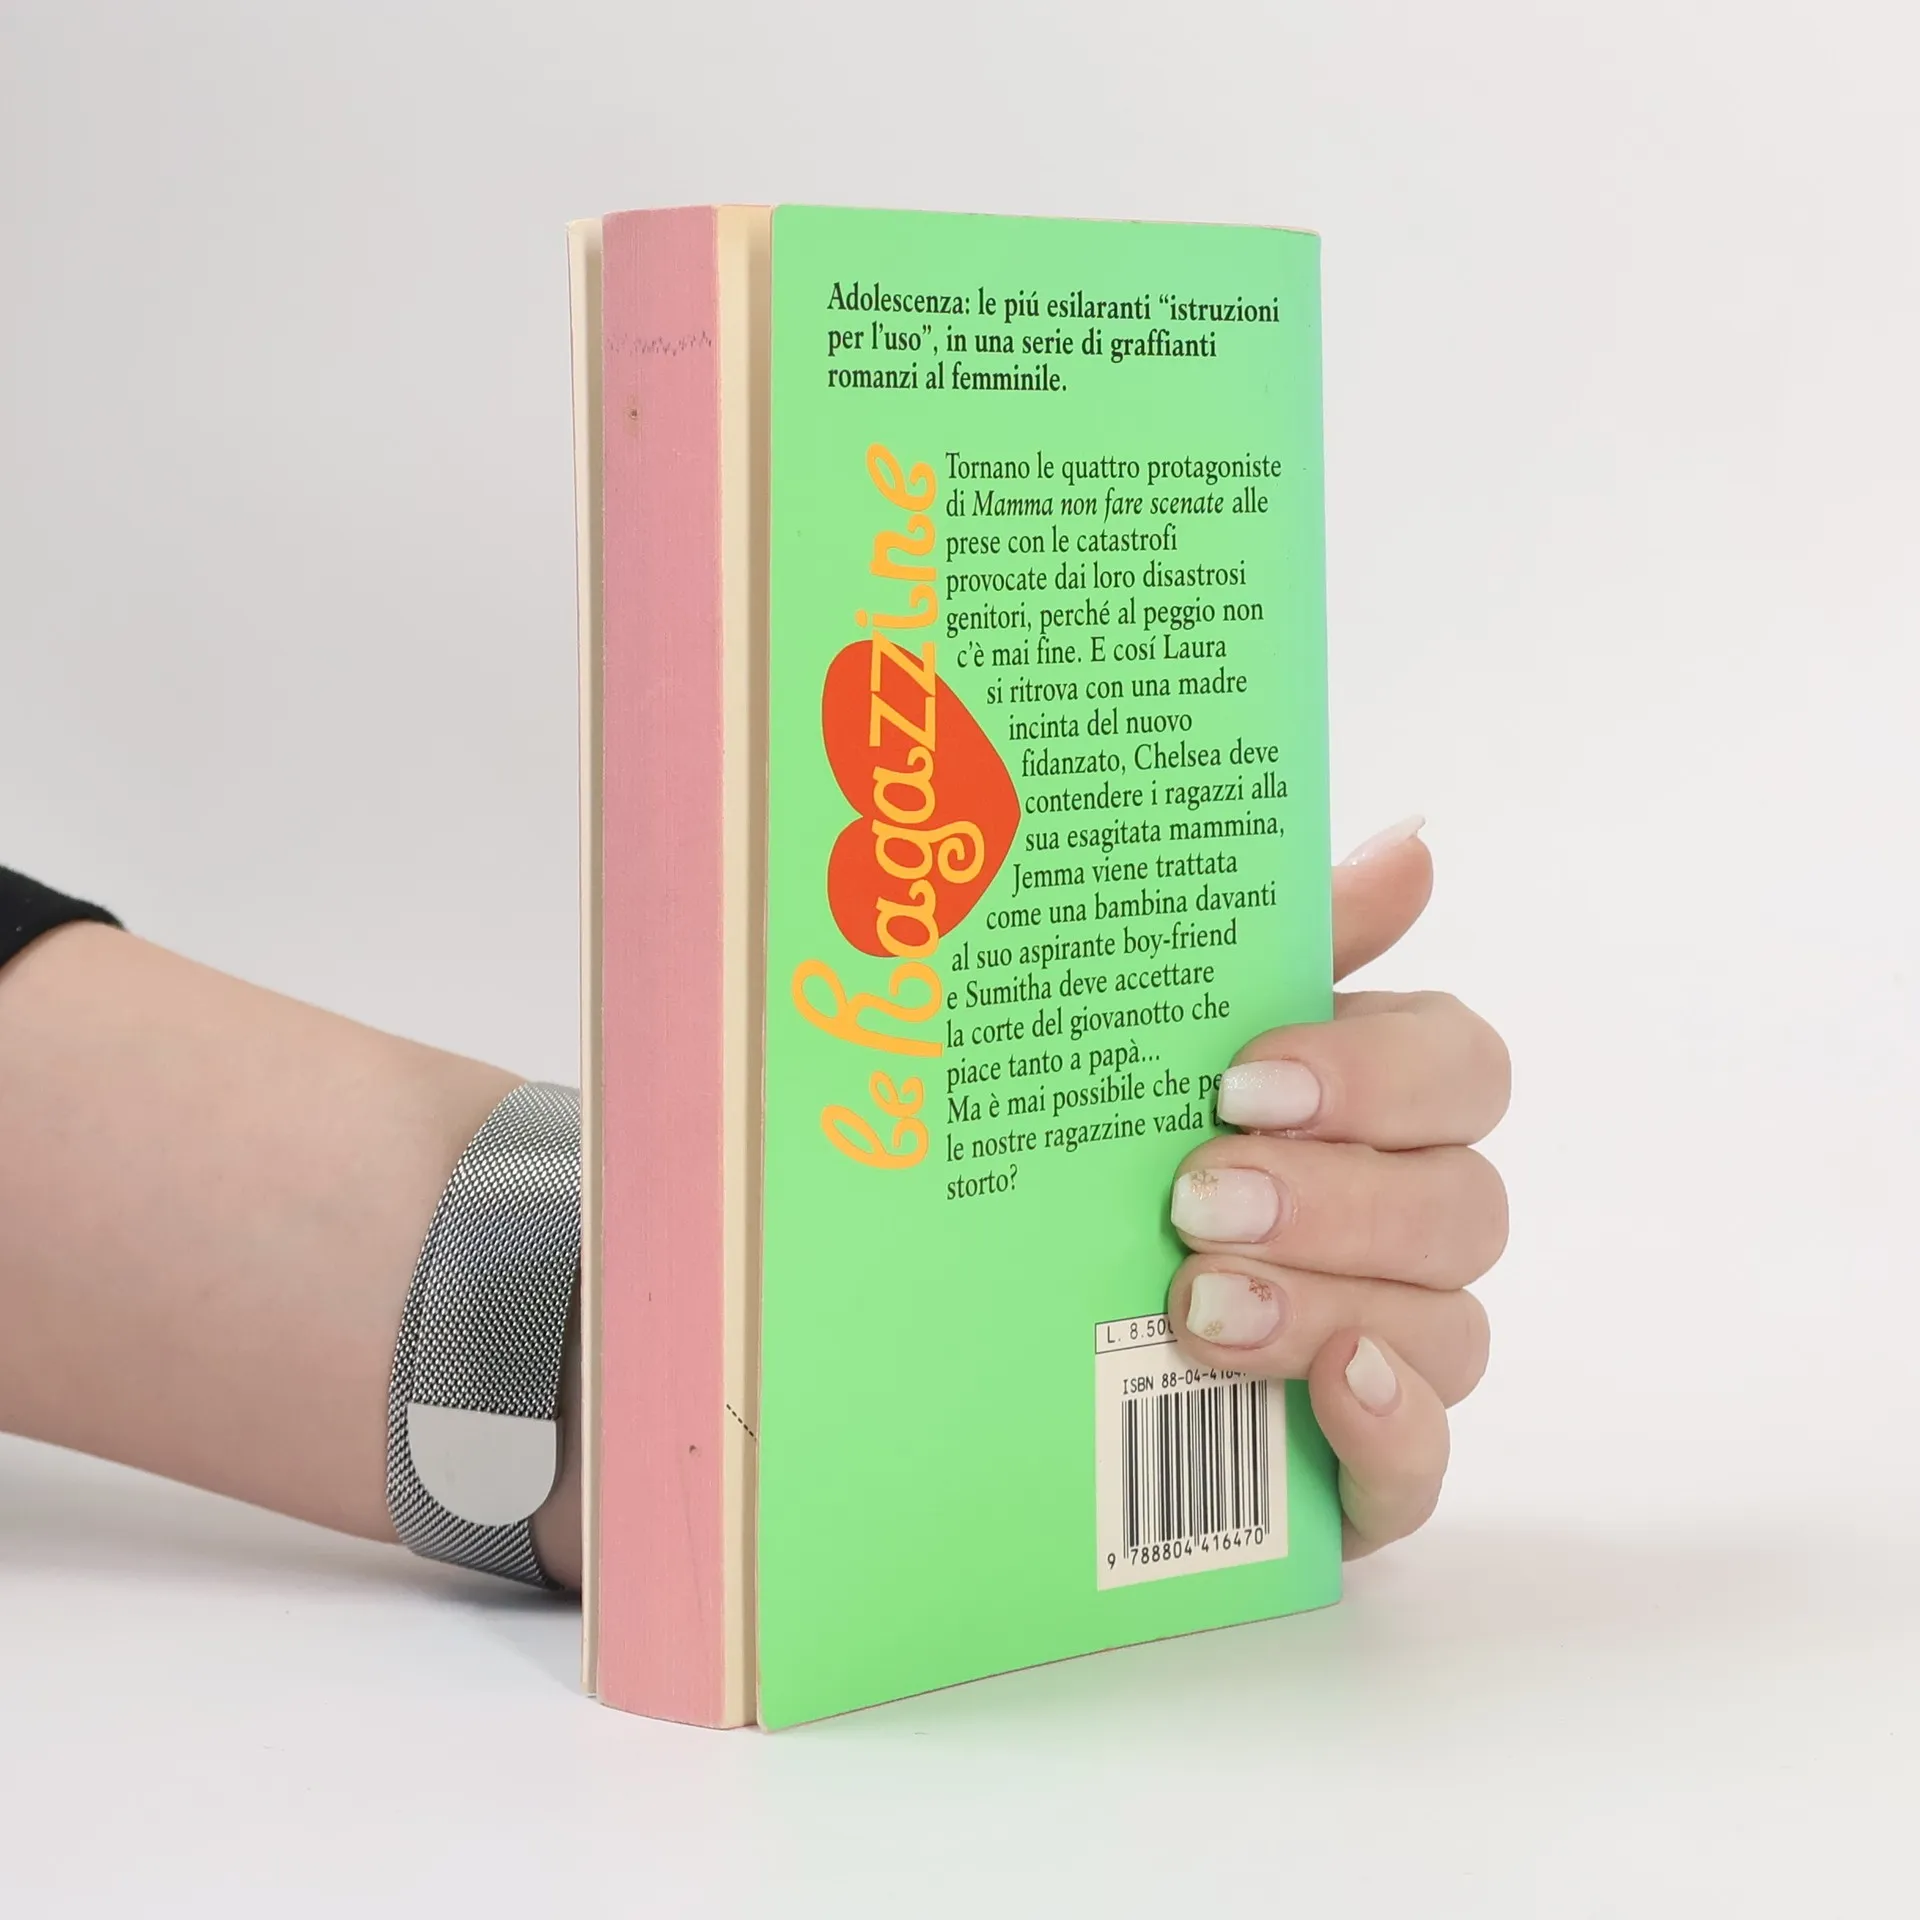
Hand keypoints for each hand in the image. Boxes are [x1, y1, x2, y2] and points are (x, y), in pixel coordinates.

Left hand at [1166, 819, 1508, 1557]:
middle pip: (1463, 1204)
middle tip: (1196, 1201)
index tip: (1242, 1082)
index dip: (1373, 1074)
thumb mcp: (1178, 1039)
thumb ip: (1291, 943)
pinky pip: (1427, 1464)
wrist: (1025, 1326)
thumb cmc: (1128, 1150)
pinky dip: (1390, 1426)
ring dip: (1328, 1307)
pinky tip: (1331, 1385)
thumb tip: (1412, 841)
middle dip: (1333, 1202)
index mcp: (1383, 1105)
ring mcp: (1402, 1346)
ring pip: (1448, 1328)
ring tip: (1197, 1306)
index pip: (1461, 1069)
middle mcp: (1415, 1221)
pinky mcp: (1366, 1461)